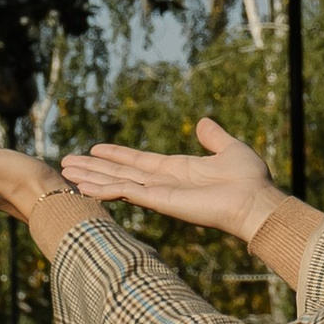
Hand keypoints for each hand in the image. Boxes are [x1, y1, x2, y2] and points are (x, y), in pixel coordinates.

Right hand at [60, 115, 281, 241]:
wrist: (256, 201)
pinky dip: (104, 190)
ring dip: (91, 178)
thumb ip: (213, 137)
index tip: (95, 148)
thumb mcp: (229, 148)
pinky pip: (127, 193)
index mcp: (177, 170)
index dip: (116, 155)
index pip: (138, 162)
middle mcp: (163, 183)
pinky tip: (84, 187)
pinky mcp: (161, 202)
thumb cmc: (249, 180)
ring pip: (116, 183)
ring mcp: (160, 194)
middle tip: (67, 163)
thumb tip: (203, 122)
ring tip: (66, 173)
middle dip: (94, 168)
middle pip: (120, 173)